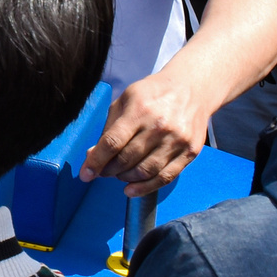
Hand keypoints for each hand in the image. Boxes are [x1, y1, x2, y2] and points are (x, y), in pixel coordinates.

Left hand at [82, 69, 215, 194]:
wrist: (191, 88)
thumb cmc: (153, 93)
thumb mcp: (125, 99)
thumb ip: (109, 127)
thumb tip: (93, 155)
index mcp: (139, 109)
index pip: (112, 142)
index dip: (96, 161)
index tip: (85, 174)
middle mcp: (159, 126)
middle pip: (127, 159)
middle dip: (109, 170)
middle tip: (103, 171)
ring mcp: (177, 140)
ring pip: (145, 171)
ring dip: (125, 178)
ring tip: (118, 175)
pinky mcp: (190, 152)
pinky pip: (165, 177)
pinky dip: (146, 188)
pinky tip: (132, 189)